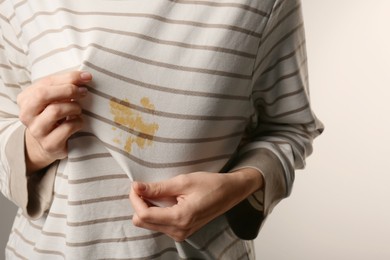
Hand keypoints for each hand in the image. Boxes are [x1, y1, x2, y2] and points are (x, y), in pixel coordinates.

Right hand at [17, 71, 91, 173]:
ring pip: (55, 111)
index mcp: (26, 99)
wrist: (49, 143)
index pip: (46, 82)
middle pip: (43, 95)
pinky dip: (78, 122)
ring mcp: (36, 131)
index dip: (68, 78)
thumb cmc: (54, 116)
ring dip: (74, 107)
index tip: (86, 77)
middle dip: (68, 90)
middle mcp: (26, 114)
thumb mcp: (55, 98)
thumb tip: (85, 76)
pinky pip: (67, 127)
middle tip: (83, 92)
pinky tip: (78, 122)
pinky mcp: (49, 144)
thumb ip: (65, 85)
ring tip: (78, 109)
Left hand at [129, 169, 262, 240]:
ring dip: (147, 208)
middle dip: (139, 204)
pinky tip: (163, 200)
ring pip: (149, 224)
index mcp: (180, 218)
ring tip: (156, 192)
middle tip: (144, 187)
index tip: (135, 185)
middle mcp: (179, 231)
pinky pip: (159, 224)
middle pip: (143, 222)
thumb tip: (137, 187)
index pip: (145, 215)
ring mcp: (180, 233)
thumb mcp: (183, 182)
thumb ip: (158, 187)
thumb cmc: (210, 184)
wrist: (229, 193)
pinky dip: (155, 212)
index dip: (135, 199)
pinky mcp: (181, 232)